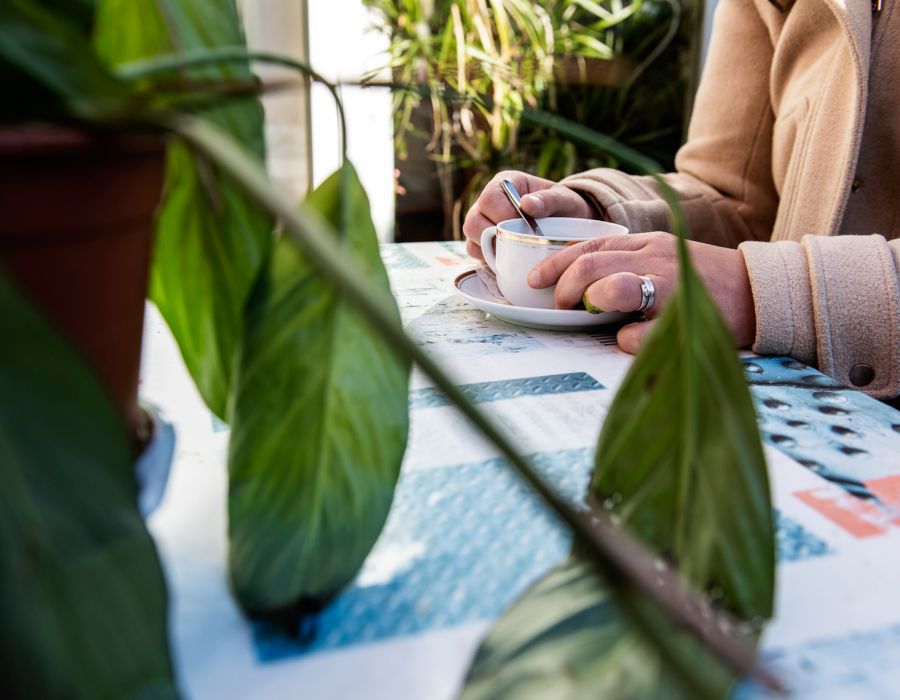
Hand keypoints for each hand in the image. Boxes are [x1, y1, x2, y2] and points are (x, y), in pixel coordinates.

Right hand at [462, 170, 594, 260]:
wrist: (570, 226)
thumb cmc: (566, 208)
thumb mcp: (565, 200)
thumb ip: (550, 200)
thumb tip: (527, 204)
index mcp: (505, 184)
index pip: (489, 199)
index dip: (502, 216)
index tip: (524, 227)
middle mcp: (489, 203)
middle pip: (473, 222)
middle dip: (493, 237)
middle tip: (518, 243)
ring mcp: (484, 224)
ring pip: (471, 240)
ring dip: (490, 251)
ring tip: (515, 253)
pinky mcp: (485, 243)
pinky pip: (476, 254)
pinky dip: (490, 261)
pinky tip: (509, 260)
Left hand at [527, 232, 755, 352]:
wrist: (760, 291)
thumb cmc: (704, 280)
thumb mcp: (663, 258)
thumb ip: (627, 263)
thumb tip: (581, 283)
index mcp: (645, 243)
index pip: (589, 245)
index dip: (555, 263)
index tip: (535, 280)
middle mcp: (654, 259)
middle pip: (590, 265)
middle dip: (565, 288)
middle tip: (562, 306)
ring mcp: (669, 287)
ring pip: (612, 288)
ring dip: (592, 304)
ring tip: (591, 316)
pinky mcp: (681, 318)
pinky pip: (636, 333)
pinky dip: (624, 340)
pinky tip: (629, 340)